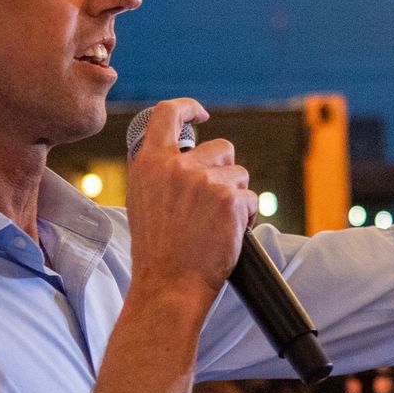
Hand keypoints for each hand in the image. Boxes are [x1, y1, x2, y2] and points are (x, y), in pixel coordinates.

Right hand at [125, 98, 257, 302]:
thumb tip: (184, 156)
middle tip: (213, 204)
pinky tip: (229, 235)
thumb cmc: (157, 250)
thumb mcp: (142, 200)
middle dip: (225, 171)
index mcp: (149, 162)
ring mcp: (205, 181)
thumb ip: (160, 172)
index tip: (202, 114)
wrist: (168, 284)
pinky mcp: (230, 199)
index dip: (189, 108)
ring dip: (236, 196)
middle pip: (221, 148)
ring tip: (218, 224)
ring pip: (240, 174)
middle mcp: (177, 166)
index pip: (168, 113)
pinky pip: (251, 200)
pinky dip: (247, 217)